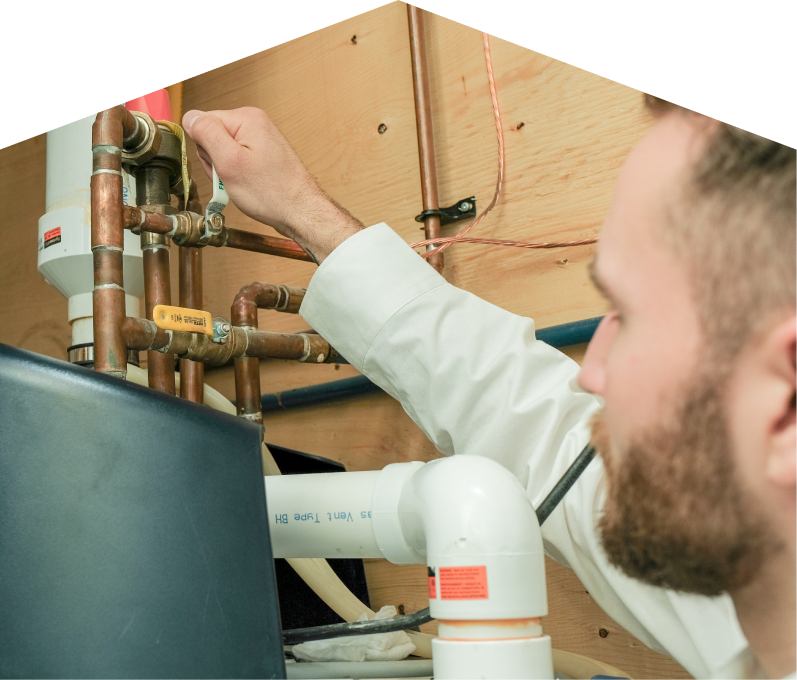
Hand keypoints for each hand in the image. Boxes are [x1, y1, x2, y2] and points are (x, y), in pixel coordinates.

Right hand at [182, 106, 362, 262]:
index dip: (204, 149)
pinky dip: (236, 174)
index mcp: (246, 118)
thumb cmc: (271, 192)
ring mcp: (260, 138)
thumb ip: (206, 134)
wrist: (300, 212)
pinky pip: (237, 159)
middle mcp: (255, 123)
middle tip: (232, 178)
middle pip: (212, 135)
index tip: (219, 166)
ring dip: (225, 170)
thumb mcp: (229, 162)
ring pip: (223, 150)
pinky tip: (247, 184)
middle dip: (216, 161)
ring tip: (241, 183)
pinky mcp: (263, 153)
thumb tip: (190, 117)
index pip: (202, 122)